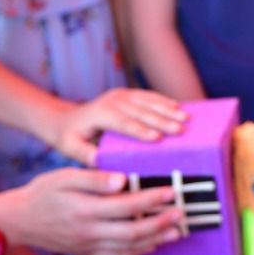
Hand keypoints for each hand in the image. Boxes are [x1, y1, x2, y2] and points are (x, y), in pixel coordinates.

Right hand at [0, 167, 183, 254]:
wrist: (19, 221)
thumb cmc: (43, 193)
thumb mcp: (63, 177)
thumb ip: (93, 179)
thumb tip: (122, 180)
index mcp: (84, 210)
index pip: (126, 206)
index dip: (151, 199)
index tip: (171, 191)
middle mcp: (89, 232)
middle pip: (132, 231)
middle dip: (160, 224)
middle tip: (181, 214)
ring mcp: (89, 247)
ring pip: (128, 248)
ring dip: (155, 240)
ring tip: (177, 231)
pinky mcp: (88, 254)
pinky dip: (138, 252)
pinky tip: (153, 244)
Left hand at [51, 88, 185, 165]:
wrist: (68, 119)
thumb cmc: (71, 137)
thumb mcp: (70, 147)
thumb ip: (83, 154)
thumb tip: (97, 160)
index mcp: (99, 113)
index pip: (122, 122)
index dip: (140, 130)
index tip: (157, 138)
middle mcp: (112, 100)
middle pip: (140, 111)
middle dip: (162, 120)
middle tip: (180, 130)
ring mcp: (122, 94)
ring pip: (148, 101)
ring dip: (168, 109)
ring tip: (185, 119)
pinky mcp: (129, 94)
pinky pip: (149, 96)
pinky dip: (165, 101)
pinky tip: (179, 107)